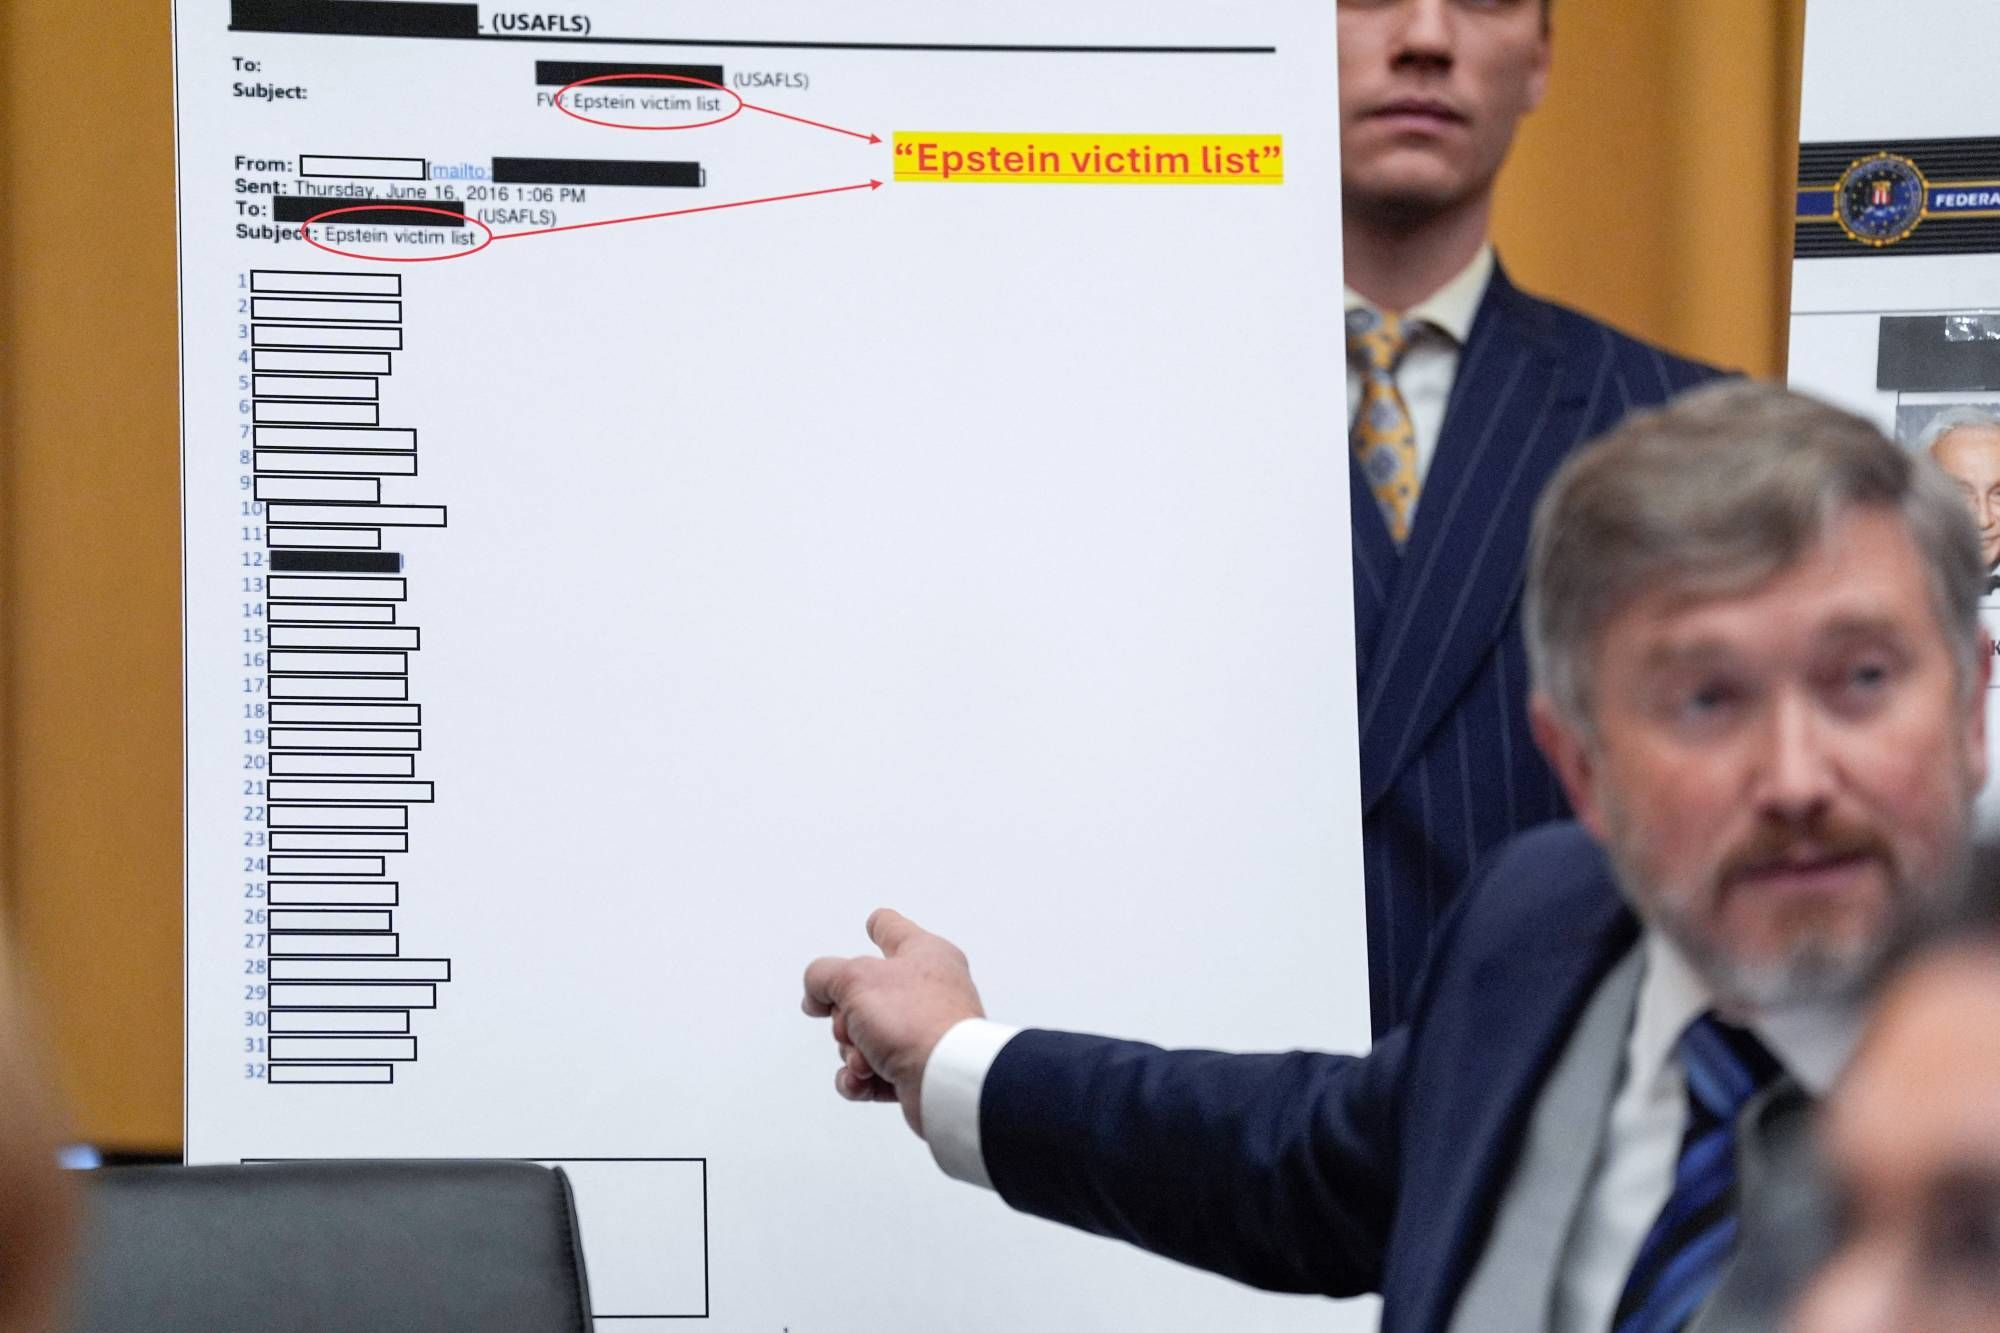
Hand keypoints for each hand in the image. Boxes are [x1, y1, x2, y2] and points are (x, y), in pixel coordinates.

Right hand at [802, 908, 984, 1136]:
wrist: (946, 1079)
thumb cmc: (914, 1019)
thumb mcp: (854, 979)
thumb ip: (823, 975)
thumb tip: (817, 997)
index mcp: (924, 954)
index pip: (894, 930)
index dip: (880, 925)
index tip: (873, 922)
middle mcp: (928, 990)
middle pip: (863, 994)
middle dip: (844, 1017)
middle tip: (851, 1025)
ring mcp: (923, 1032)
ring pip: (863, 1036)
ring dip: (852, 1051)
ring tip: (865, 1060)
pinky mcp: (917, 1070)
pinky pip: (871, 1072)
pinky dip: (859, 1078)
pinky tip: (860, 1079)